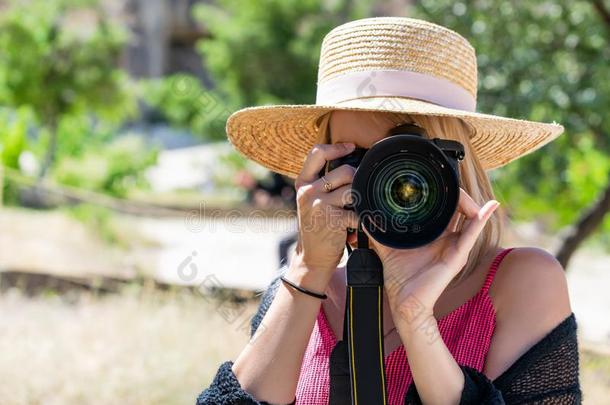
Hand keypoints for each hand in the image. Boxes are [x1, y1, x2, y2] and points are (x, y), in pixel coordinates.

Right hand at [291, 143, 358, 280]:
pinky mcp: (333, 220)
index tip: (351, 147)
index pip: (317, 153)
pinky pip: (359, 211)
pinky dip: (364, 218)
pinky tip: (360, 224)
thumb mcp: (311, 200)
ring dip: (361, 199)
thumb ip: (323, 182)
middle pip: (345, 170)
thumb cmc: (317, 226)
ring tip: (357, 209)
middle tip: (357, 194)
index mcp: (302, 183)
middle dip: (357, 180)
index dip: (337, 147)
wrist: (311, 258)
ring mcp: (319, 205)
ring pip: (354, 188)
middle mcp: (308, 191)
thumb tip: (352, 162)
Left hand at [367, 188, 499, 323]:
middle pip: (458, 209)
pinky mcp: (458, 256)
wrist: (406, 303)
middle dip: (456, 193)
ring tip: (461, 189)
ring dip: (469, 201)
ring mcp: (456, 246)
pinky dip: (481, 219)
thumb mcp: (387, 246)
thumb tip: (365, 215)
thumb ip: (378, 230)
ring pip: (469, 217)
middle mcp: (448, 238)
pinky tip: (489, 207)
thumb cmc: (401, 278)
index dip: (443, 193)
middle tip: (447, 180)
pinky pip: (472, 234)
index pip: (444, 208)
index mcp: (435, 235)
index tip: (434, 180)